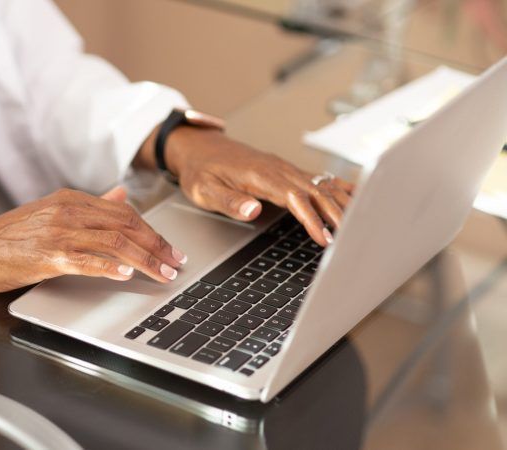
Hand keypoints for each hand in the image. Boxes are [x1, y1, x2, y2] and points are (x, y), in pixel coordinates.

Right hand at [0, 187, 185, 306]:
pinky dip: (108, 267)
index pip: (124, 213)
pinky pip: (84, 260)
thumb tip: (121, 195)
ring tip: (163, 274)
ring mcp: (56, 232)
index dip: (152, 231)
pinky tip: (125, 274)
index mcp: (69, 200)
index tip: (170, 248)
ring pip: (113, 242)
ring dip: (144, 259)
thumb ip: (89, 205)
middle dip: (157, 245)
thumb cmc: (6, 238)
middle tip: (177, 263)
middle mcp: (66, 211)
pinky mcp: (45, 255)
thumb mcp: (50, 213)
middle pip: (125, 226)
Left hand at [135, 126, 353, 246]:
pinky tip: (357, 196)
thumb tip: (252, 210)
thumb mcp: (204, 190)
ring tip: (361, 224)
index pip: (294, 197)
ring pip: (321, 184)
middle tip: (351, 239)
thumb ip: (228, 201)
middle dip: (336, 214)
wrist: (198, 148)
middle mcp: (277, 168)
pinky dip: (339, 188)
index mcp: (260, 175)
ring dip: (342, 203)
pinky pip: (318, 179)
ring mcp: (284, 168)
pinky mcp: (286, 170)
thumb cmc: (200, 171)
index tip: (323, 238)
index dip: (311, 218)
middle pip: (316, 191)